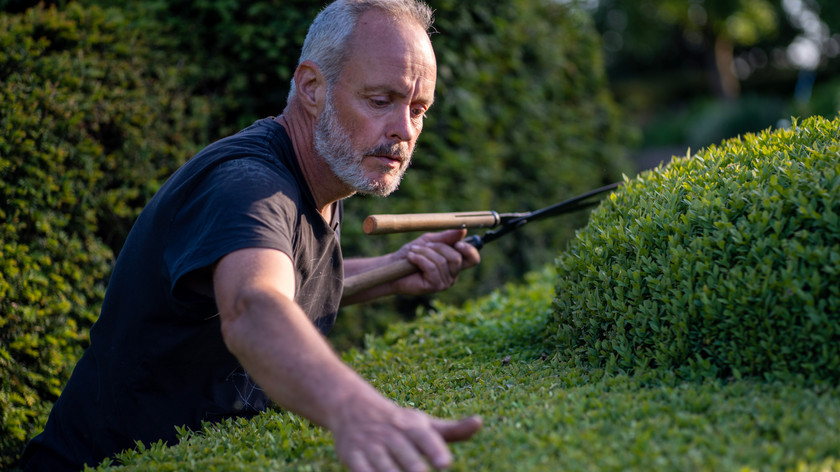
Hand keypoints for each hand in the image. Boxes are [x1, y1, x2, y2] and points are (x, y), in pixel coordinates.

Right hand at [332, 399, 481, 471]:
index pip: (425, 437)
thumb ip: (452, 430)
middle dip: (415, 469)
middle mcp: (391, 435)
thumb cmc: (398, 423)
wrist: (352, 408)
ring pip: (384, 467)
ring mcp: (371, 446)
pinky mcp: (352, 457)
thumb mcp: (423, 424)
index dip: (435, 450)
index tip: (446, 464)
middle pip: (406, 455)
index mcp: (411, 426)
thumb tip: (479, 422)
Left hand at [391, 229, 480, 295]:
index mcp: (455, 263)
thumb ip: (446, 237)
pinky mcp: (434, 286)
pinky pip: (432, 268)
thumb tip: (463, 231)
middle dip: (439, 247)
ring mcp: (445, 282)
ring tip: (414, 252)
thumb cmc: (412, 253)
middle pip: (457, 258)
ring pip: (442, 262)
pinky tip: (411, 258)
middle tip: (425, 245)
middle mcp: (453, 274)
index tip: (458, 243)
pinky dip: (420, 259)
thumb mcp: (430, 241)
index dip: (469, 250)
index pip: (473, 259)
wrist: (393, 266)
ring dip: (425, 253)